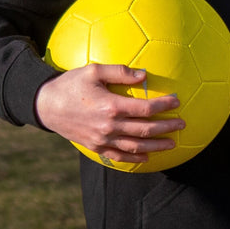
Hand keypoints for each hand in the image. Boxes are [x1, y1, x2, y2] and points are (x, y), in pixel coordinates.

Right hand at [35, 64, 183, 163]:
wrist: (47, 106)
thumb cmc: (71, 83)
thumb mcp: (94, 70)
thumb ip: (120, 71)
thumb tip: (143, 74)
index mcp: (111, 106)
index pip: (145, 109)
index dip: (163, 106)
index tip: (176, 101)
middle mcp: (109, 126)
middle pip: (144, 130)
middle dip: (166, 128)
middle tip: (182, 124)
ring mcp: (102, 140)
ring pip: (135, 147)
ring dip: (156, 146)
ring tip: (171, 143)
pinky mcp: (95, 147)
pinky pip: (119, 156)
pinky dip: (135, 158)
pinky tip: (146, 157)